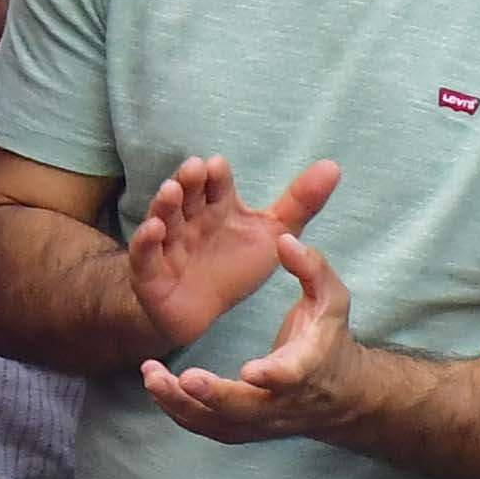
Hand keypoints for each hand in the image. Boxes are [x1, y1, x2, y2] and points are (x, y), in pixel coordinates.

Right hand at [124, 156, 339, 355]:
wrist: (201, 311)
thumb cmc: (233, 266)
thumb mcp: (272, 234)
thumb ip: (301, 202)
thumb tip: (334, 166)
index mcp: (218, 206)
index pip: (216, 183)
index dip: (216, 176)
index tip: (217, 167)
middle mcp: (191, 218)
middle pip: (188, 194)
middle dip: (190, 181)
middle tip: (195, 169)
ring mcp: (168, 242)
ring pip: (164, 217)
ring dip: (165, 203)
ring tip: (171, 191)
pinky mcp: (150, 271)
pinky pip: (145, 254)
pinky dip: (146, 241)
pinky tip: (153, 230)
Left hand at [144, 232, 388, 445]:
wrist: (339, 396)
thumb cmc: (330, 339)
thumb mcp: (332, 300)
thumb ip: (312, 269)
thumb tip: (284, 242)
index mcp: (306, 368)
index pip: (291, 376)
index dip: (272, 376)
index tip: (249, 370)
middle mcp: (281, 402)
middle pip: (246, 408)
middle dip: (214, 396)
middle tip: (182, 379)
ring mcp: (259, 422)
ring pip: (218, 424)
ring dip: (182, 405)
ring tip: (151, 378)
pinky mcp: (241, 429)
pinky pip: (206, 427)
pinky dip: (179, 411)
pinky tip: (156, 387)